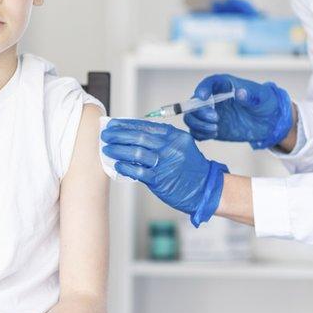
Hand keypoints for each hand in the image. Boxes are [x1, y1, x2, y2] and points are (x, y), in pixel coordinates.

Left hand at [101, 119, 226, 226]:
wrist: (206, 188)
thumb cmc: (191, 168)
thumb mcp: (181, 146)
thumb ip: (161, 140)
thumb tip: (134, 135)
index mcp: (174, 136)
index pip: (145, 126)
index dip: (126, 124)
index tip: (114, 124)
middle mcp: (170, 147)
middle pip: (138, 137)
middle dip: (118, 135)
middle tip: (106, 135)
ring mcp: (165, 164)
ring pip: (136, 152)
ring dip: (118, 149)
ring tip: (107, 148)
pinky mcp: (161, 180)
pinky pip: (138, 171)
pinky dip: (125, 167)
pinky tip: (117, 164)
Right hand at [183, 74, 292, 148]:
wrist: (269, 121)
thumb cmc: (266, 103)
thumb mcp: (262, 98)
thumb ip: (250, 96)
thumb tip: (240, 93)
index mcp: (224, 86)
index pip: (209, 83)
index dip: (202, 89)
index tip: (203, 97)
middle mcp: (213, 99)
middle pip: (194, 102)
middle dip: (200, 111)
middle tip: (216, 119)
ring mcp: (210, 114)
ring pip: (191, 117)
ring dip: (198, 124)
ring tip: (215, 129)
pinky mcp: (210, 126)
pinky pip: (196, 131)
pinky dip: (200, 133)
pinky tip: (214, 134)